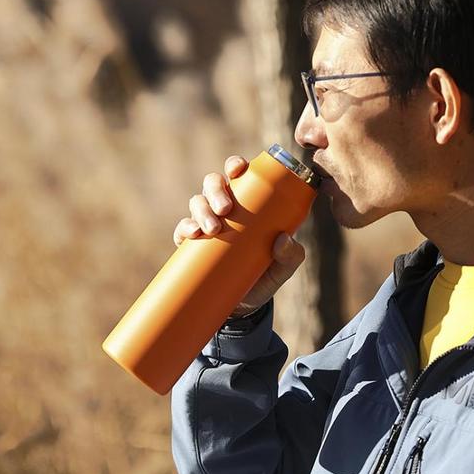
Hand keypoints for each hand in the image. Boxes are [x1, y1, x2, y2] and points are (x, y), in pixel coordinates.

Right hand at [172, 155, 305, 316]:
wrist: (243, 307)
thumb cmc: (265, 277)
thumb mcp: (283, 268)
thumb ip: (291, 255)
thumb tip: (284, 239)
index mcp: (247, 202)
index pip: (239, 175)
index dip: (235, 165)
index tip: (237, 170)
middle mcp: (225, 209)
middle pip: (213, 183)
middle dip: (216, 190)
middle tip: (225, 209)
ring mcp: (206, 224)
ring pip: (197, 202)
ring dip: (201, 209)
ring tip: (212, 228)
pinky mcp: (191, 244)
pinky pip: (182, 228)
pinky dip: (185, 228)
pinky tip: (191, 235)